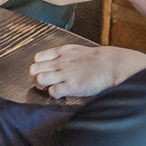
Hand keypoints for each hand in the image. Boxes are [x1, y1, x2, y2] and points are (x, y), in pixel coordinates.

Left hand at [30, 44, 145, 98]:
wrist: (112, 65)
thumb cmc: (97, 59)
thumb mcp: (76, 50)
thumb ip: (63, 55)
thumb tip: (53, 61)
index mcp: (61, 52)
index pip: (37, 58)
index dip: (37, 67)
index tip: (43, 72)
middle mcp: (60, 62)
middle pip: (33, 69)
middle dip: (35, 78)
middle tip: (43, 83)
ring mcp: (65, 74)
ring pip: (39, 79)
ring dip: (42, 86)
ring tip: (51, 88)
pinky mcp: (72, 86)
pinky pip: (53, 92)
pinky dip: (53, 94)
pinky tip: (61, 94)